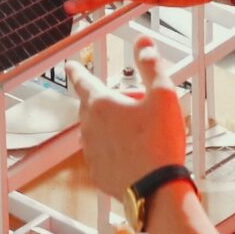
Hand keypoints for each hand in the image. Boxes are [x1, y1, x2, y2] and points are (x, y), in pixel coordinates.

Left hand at [72, 40, 187, 198]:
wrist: (157, 190)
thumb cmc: (160, 143)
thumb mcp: (164, 96)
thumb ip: (151, 66)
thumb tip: (143, 43)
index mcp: (102, 105)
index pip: (83, 81)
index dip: (77, 71)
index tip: (70, 65)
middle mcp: (90, 127)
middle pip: (92, 106)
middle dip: (107, 101)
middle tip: (132, 104)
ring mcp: (91, 151)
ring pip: (95, 130)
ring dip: (109, 126)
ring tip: (136, 131)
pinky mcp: (97, 172)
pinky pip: (101, 153)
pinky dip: (112, 148)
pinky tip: (133, 153)